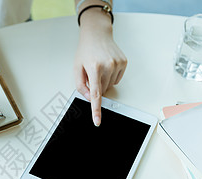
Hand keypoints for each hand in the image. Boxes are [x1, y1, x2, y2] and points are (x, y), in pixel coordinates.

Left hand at [74, 11, 126, 125]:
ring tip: (99, 67)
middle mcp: (108, 66)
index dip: (96, 110)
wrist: (97, 34)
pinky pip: (116, 79)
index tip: (97, 121)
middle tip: (92, 73)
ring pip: (110, 85)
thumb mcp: (77, 68)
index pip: (96, 94)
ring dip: (103, 80)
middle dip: (96, 86)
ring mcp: (118, 64)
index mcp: (94, 68)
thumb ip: (81, 86)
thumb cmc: (85, 51)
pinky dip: (110, 76)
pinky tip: (107, 66)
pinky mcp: (124, 63)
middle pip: (102, 90)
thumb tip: (90, 98)